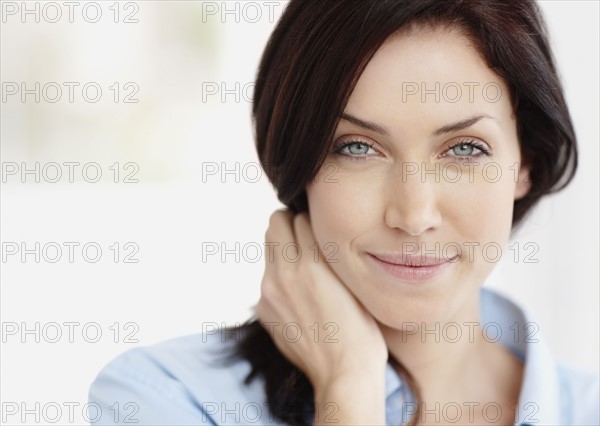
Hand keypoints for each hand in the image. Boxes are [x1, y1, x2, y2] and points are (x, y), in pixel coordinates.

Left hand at [255, 209, 388, 391]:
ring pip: (268, 247)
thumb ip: (331, 255)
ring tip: (303, 265)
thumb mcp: (354, 283)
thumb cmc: (360, 329)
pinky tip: (298, 294)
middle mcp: (284, 274)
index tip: (321, 228)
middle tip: (306, 237)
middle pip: (275, 224)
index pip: (300, 217)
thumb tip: (315, 232)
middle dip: (290, 225)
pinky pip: (267, 276)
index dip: (313, 221)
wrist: (343, 374)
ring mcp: (269, 292)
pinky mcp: (263, 308)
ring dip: (283, 247)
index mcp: (312, 264)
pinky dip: (279, 275)